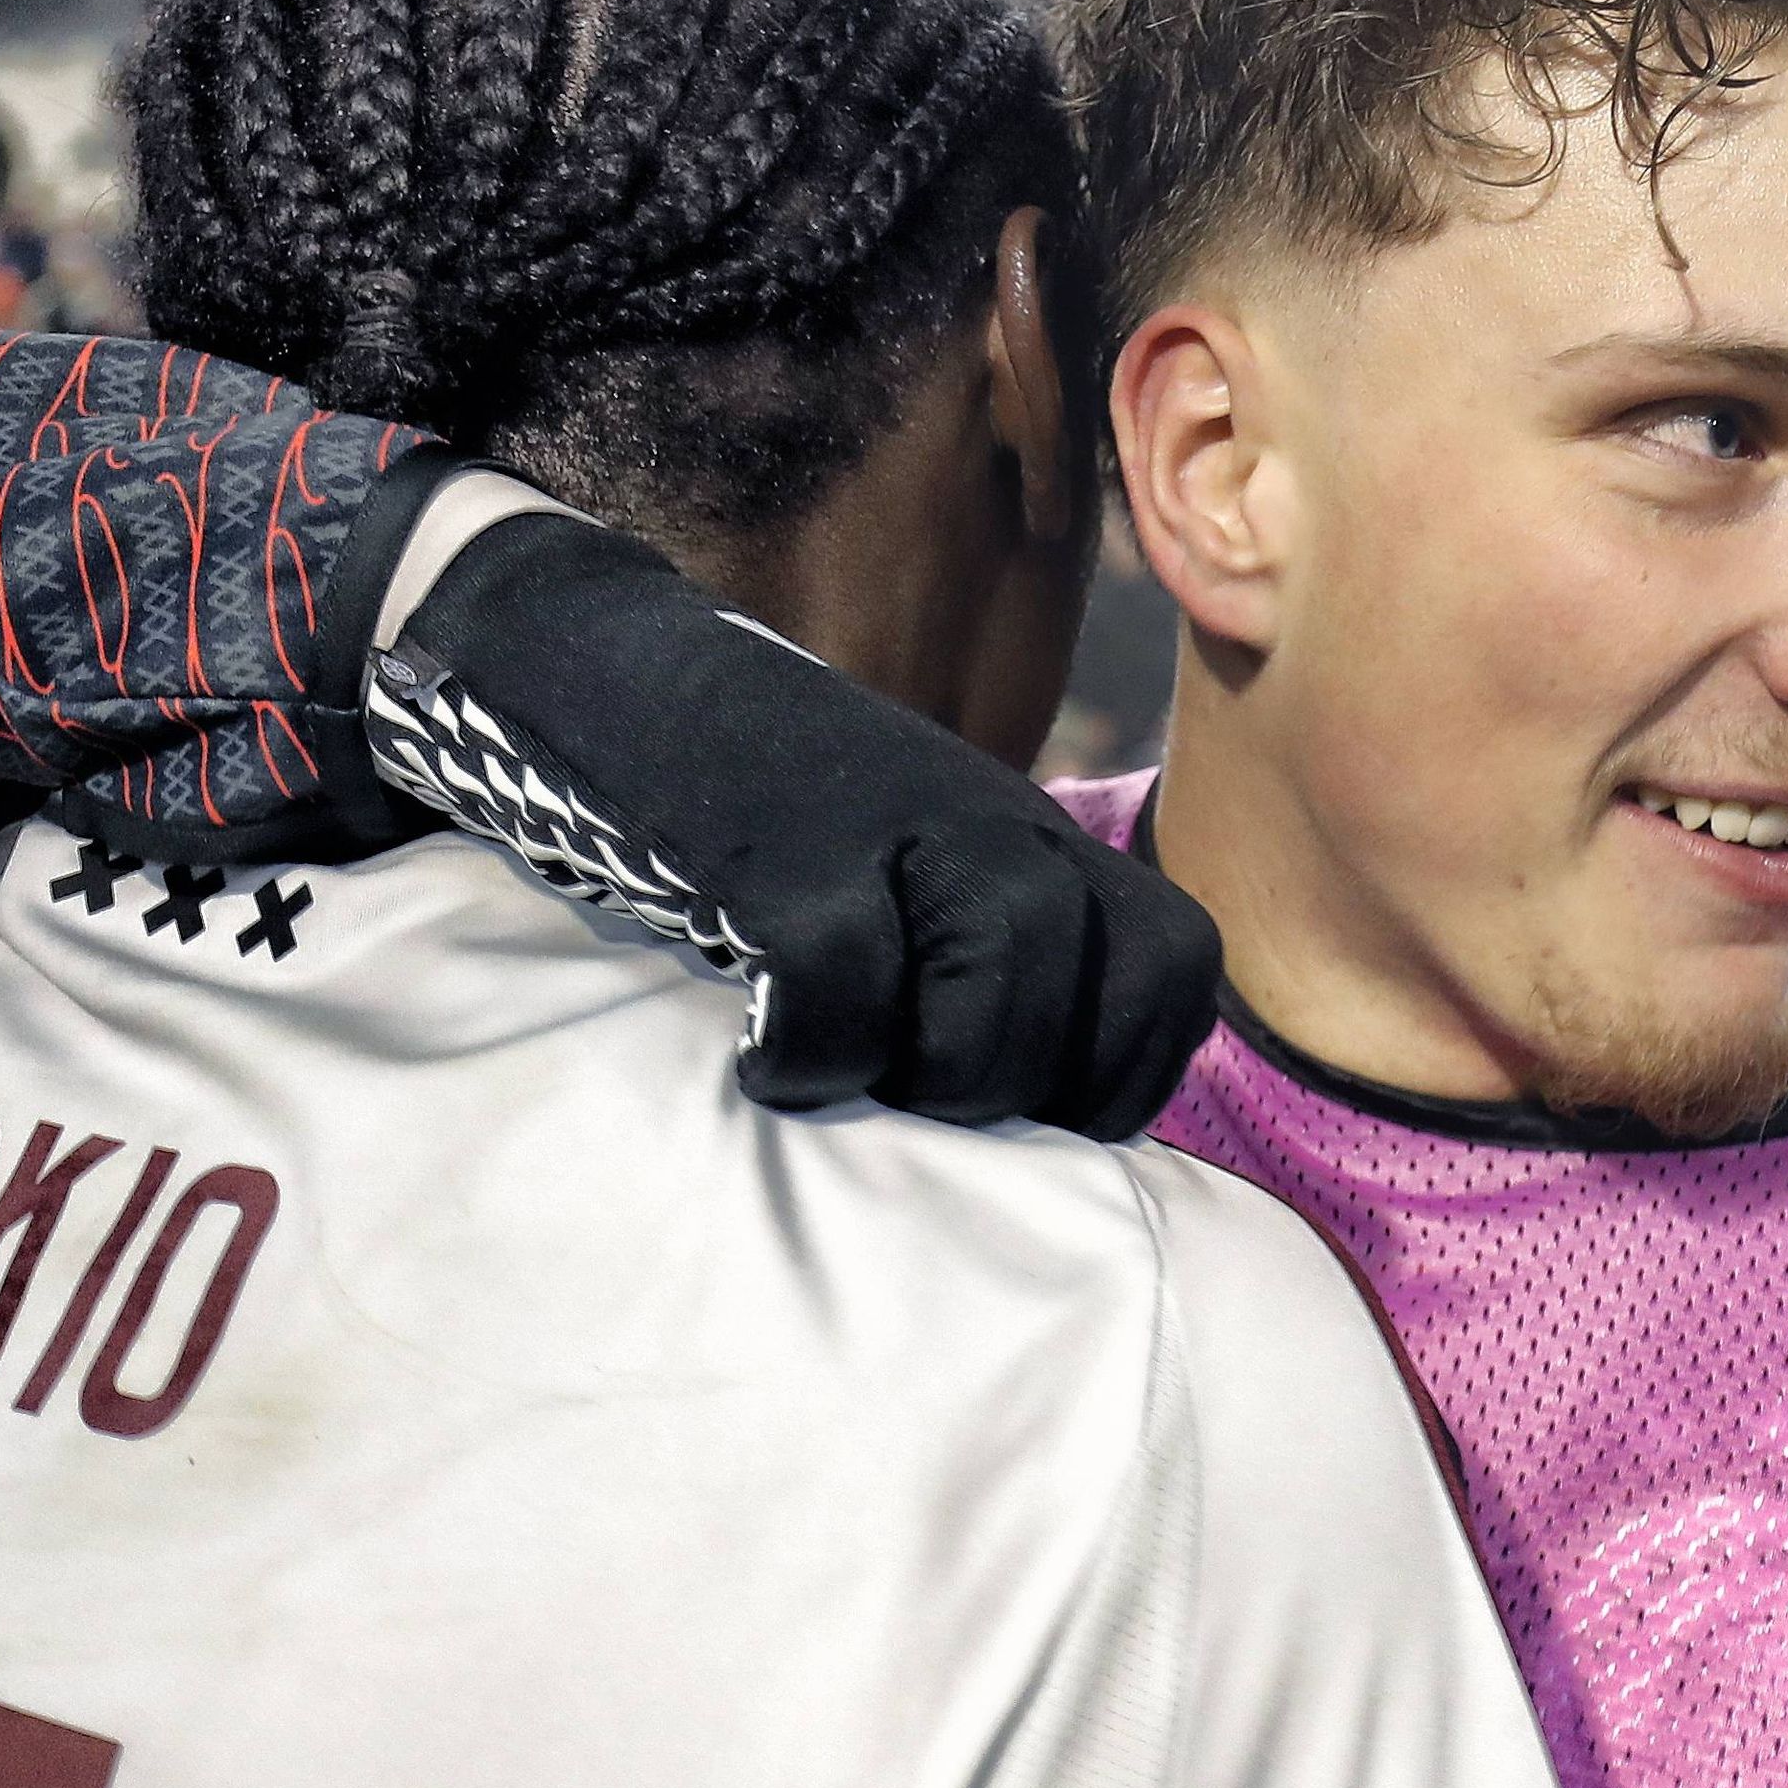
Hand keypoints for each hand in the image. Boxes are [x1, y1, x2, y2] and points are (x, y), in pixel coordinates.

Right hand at [360, 505, 1221, 1140]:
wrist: (610, 668)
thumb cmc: (766, 809)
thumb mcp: (913, 858)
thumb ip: (986, 949)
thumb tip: (1031, 1119)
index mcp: (1036, 836)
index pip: (1177, 965)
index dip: (1123, 1073)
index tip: (1032, 1119)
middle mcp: (991, 822)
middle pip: (1101, 994)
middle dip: (1023, 1093)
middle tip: (922, 1107)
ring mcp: (891, 825)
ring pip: (1003, 990)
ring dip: (936, 1078)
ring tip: (855, 1086)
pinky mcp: (781, 846)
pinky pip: (843, 986)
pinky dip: (807, 1055)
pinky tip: (763, 1058)